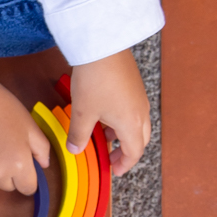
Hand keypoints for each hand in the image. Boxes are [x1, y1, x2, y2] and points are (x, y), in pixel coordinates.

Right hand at [0, 51, 50, 193]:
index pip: (28, 188)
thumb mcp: (30, 126)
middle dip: (9, 174)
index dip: (27, 177)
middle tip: (3, 150)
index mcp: (18, 164)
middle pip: (8, 187)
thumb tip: (44, 165)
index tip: (23, 167)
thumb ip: (42, 149)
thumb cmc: (1, 108)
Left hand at [67, 49, 149, 175]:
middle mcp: (141, 112)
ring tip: (102, 135)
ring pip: (136, 123)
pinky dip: (122, 119)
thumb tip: (76, 150)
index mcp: (132, 124)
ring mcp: (139, 97)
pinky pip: (133, 109)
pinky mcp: (134, 84)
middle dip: (126, 151)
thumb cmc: (95, 81)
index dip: (125, 164)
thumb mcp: (82, 113)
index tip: (115, 171)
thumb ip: (79, 135)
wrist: (104, 46)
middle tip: (111, 158)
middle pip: (140, 139)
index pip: (134, 152)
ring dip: (122, 133)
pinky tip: (103, 113)